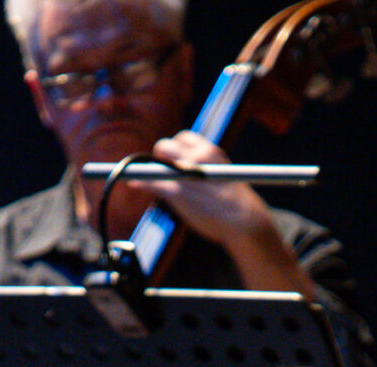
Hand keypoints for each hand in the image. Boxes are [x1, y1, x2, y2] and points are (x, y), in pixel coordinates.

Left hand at [143, 132, 273, 246]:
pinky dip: (139, 182)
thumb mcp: (225, 173)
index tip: (173, 158)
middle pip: (165, 145)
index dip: (175, 147)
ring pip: (155, 162)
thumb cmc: (236, 202)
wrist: (244, 219)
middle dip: (159, 156)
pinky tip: (132, 184)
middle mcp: (196, 157)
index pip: (183, 137)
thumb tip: (192, 171)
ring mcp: (184, 174)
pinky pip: (151, 182)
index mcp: (210, 150)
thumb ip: (207, 167)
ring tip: (143, 176)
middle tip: (158, 169)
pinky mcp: (176, 192)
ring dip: (148, 169)